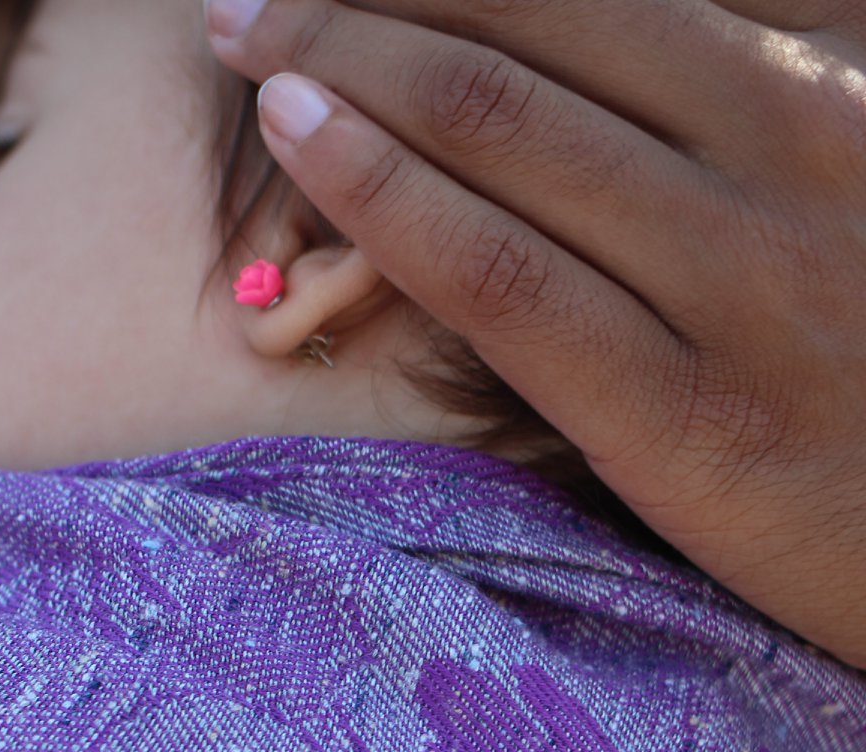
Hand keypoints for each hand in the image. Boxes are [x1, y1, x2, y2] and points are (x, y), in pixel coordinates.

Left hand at [206, 0, 865, 666]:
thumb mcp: (858, 193)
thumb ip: (767, 102)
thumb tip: (639, 52)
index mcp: (837, 81)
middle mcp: (794, 150)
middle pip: (540, 30)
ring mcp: (742, 283)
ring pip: (506, 128)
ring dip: (348, 59)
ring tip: (244, 35)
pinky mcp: (684, 416)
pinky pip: (504, 277)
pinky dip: (387, 194)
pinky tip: (300, 138)